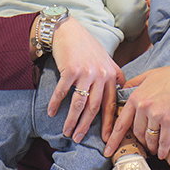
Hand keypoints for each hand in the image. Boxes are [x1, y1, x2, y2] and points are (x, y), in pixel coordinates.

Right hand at [46, 17, 124, 140]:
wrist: (69, 30)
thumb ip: (111, 77)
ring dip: (71, 120)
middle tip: (79, 139)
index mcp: (110, 76)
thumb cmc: (86, 46)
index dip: (108, 124)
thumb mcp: (105, 60)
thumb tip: (119, 96)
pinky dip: (55, 103)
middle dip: (86, 126)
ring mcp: (86, 73)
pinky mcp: (70, 70)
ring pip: (79, 103)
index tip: (106, 139)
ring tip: (66, 131)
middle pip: (94, 108)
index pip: (111, 104)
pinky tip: (50, 112)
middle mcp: (101, 75)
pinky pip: (62, 92)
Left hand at [104, 60, 169, 158]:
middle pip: (137, 133)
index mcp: (135, 97)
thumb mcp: (148, 75)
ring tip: (154, 149)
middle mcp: (144, 107)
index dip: (113, 139)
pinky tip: (162, 154)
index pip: (121, 123)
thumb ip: (133, 83)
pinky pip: (164, 141)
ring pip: (149, 138)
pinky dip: (162, 150)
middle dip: (140, 141)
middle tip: (145, 145)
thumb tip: (122, 90)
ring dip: (151, 147)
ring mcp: (157, 115)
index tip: (108, 150)